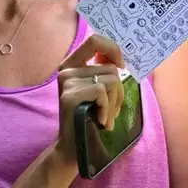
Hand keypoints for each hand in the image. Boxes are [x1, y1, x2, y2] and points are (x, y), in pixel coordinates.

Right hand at [54, 34, 124, 166]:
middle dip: (119, 91)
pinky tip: (99, 120)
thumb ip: (102, 70)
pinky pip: (103, 92)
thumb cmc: (89, 118)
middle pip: (111, 67)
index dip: (113, 50)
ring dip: (115, 103)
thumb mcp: (95, 90)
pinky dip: (107, 109)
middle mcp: (66, 70)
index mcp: (71, 64)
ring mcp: (67, 82)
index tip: (121, 67)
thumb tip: (118, 58)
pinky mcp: (70, 96)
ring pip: (111, 80)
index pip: (95, 40)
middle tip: (110, 109)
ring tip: (104, 117)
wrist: (73, 148)